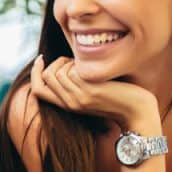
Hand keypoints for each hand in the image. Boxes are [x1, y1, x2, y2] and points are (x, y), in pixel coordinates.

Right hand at [30, 55, 157, 128]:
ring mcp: (77, 98)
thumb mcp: (90, 92)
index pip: (37, 90)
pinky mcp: (87, 91)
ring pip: (58, 72)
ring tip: (86, 66)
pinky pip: (71, 71)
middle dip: (57, 62)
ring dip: (70, 62)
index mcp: (67, 105)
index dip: (35, 73)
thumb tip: (62, 63)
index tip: (41, 59)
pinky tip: (93, 68)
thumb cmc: (118, 97)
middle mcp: (69, 103)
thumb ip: (75, 83)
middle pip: (46, 76)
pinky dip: (79, 64)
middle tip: (72, 61)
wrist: (137, 112)